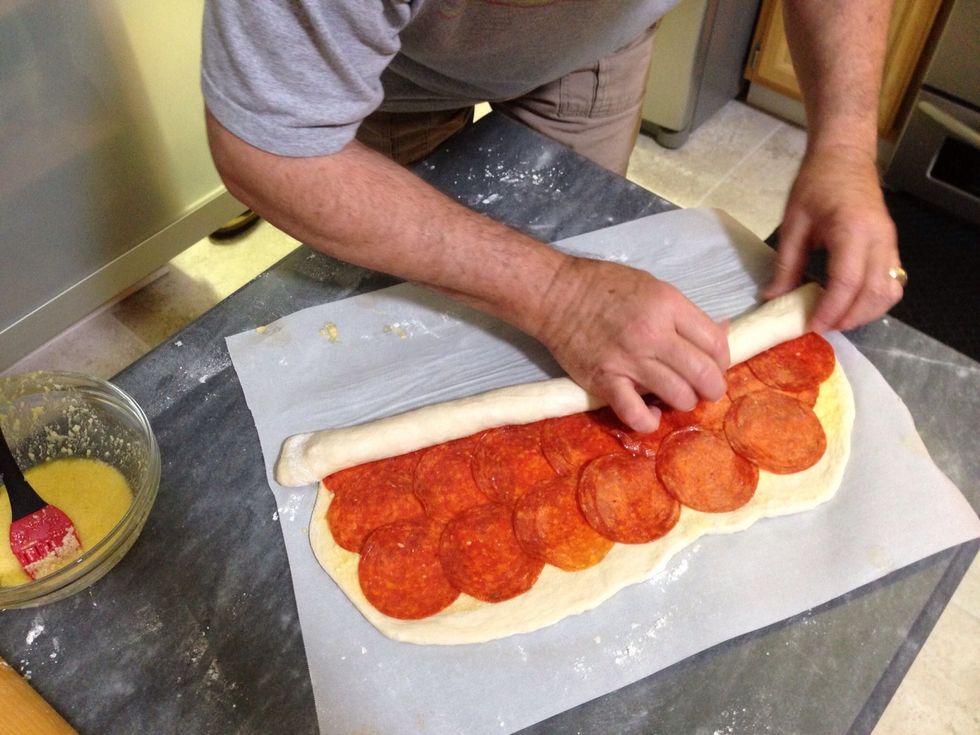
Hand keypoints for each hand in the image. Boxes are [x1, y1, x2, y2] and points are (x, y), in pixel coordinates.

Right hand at [536, 257, 729, 432]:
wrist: (556, 294)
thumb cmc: (605, 286)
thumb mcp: (654, 286)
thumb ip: (685, 313)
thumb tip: (722, 332)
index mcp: (668, 305)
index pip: (716, 343)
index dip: (722, 359)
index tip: (713, 364)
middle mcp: (653, 334)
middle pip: (704, 374)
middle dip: (712, 387)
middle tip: (704, 388)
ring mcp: (628, 360)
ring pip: (679, 396)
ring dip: (684, 401)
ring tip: (675, 396)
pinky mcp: (604, 381)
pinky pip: (635, 414)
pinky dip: (649, 420)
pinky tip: (651, 414)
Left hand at [765, 145, 901, 332]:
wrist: (844, 156)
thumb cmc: (816, 183)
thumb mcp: (793, 223)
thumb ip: (785, 264)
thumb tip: (773, 298)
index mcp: (852, 231)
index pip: (846, 282)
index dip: (830, 310)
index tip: (812, 326)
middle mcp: (879, 240)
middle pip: (873, 293)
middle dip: (847, 317)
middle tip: (821, 327)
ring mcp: (890, 243)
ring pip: (888, 292)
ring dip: (864, 313)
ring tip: (835, 319)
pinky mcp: (891, 246)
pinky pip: (892, 282)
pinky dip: (874, 301)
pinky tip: (850, 304)